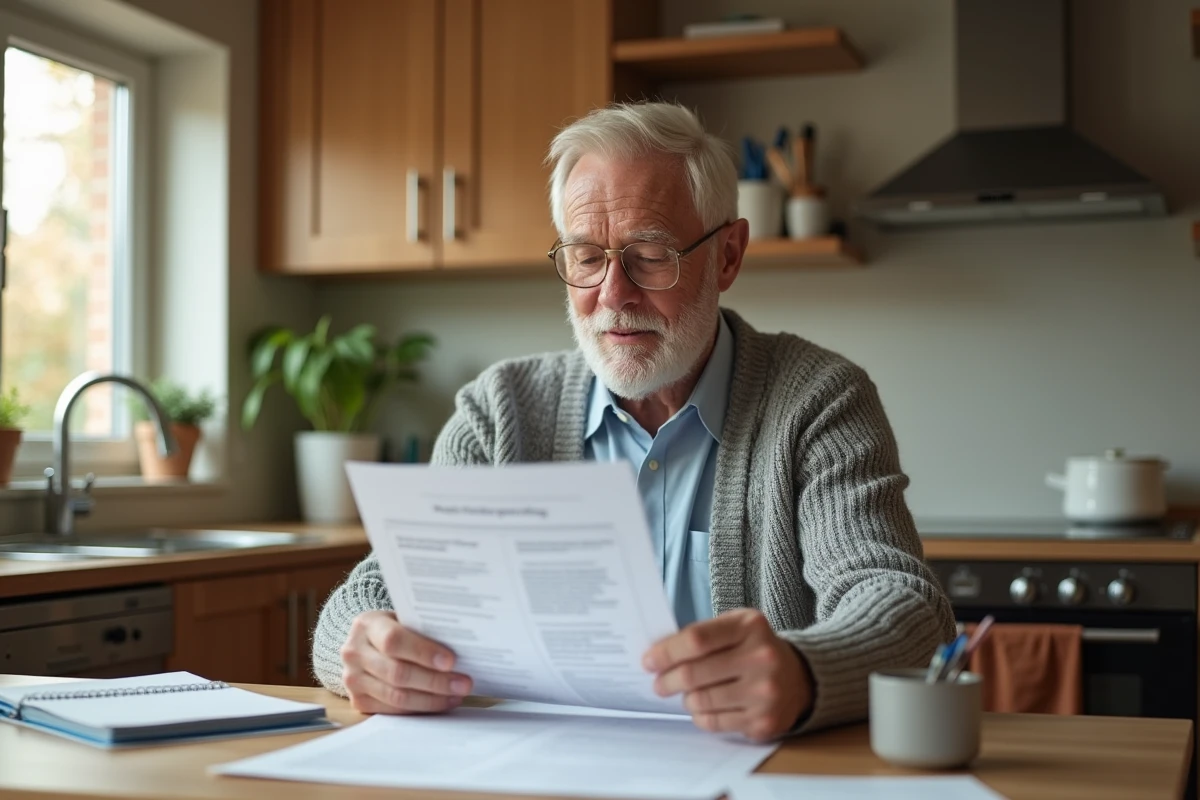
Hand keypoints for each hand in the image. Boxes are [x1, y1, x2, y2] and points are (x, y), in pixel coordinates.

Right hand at [339, 610, 472, 714]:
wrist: (365, 643)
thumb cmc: (394, 628)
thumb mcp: (402, 619)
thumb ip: (423, 629)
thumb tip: (463, 646)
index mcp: (367, 624)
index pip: (394, 640)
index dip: (423, 652)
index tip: (450, 661)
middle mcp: (354, 652)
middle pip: (397, 673)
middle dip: (435, 681)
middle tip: (464, 684)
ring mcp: (353, 679)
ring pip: (396, 696)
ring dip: (432, 699)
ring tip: (456, 695)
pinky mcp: (358, 700)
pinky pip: (393, 710)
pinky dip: (420, 709)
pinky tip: (440, 702)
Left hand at [643, 608, 812, 741]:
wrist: (799, 677)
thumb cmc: (754, 648)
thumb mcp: (735, 627)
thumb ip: (701, 635)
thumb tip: (657, 654)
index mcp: (751, 627)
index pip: (696, 640)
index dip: (666, 652)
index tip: (649, 661)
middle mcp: (761, 658)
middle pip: (693, 674)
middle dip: (667, 680)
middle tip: (659, 683)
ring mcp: (764, 693)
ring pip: (701, 701)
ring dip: (686, 699)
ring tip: (688, 694)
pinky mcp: (763, 721)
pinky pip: (714, 723)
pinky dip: (701, 716)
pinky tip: (705, 707)